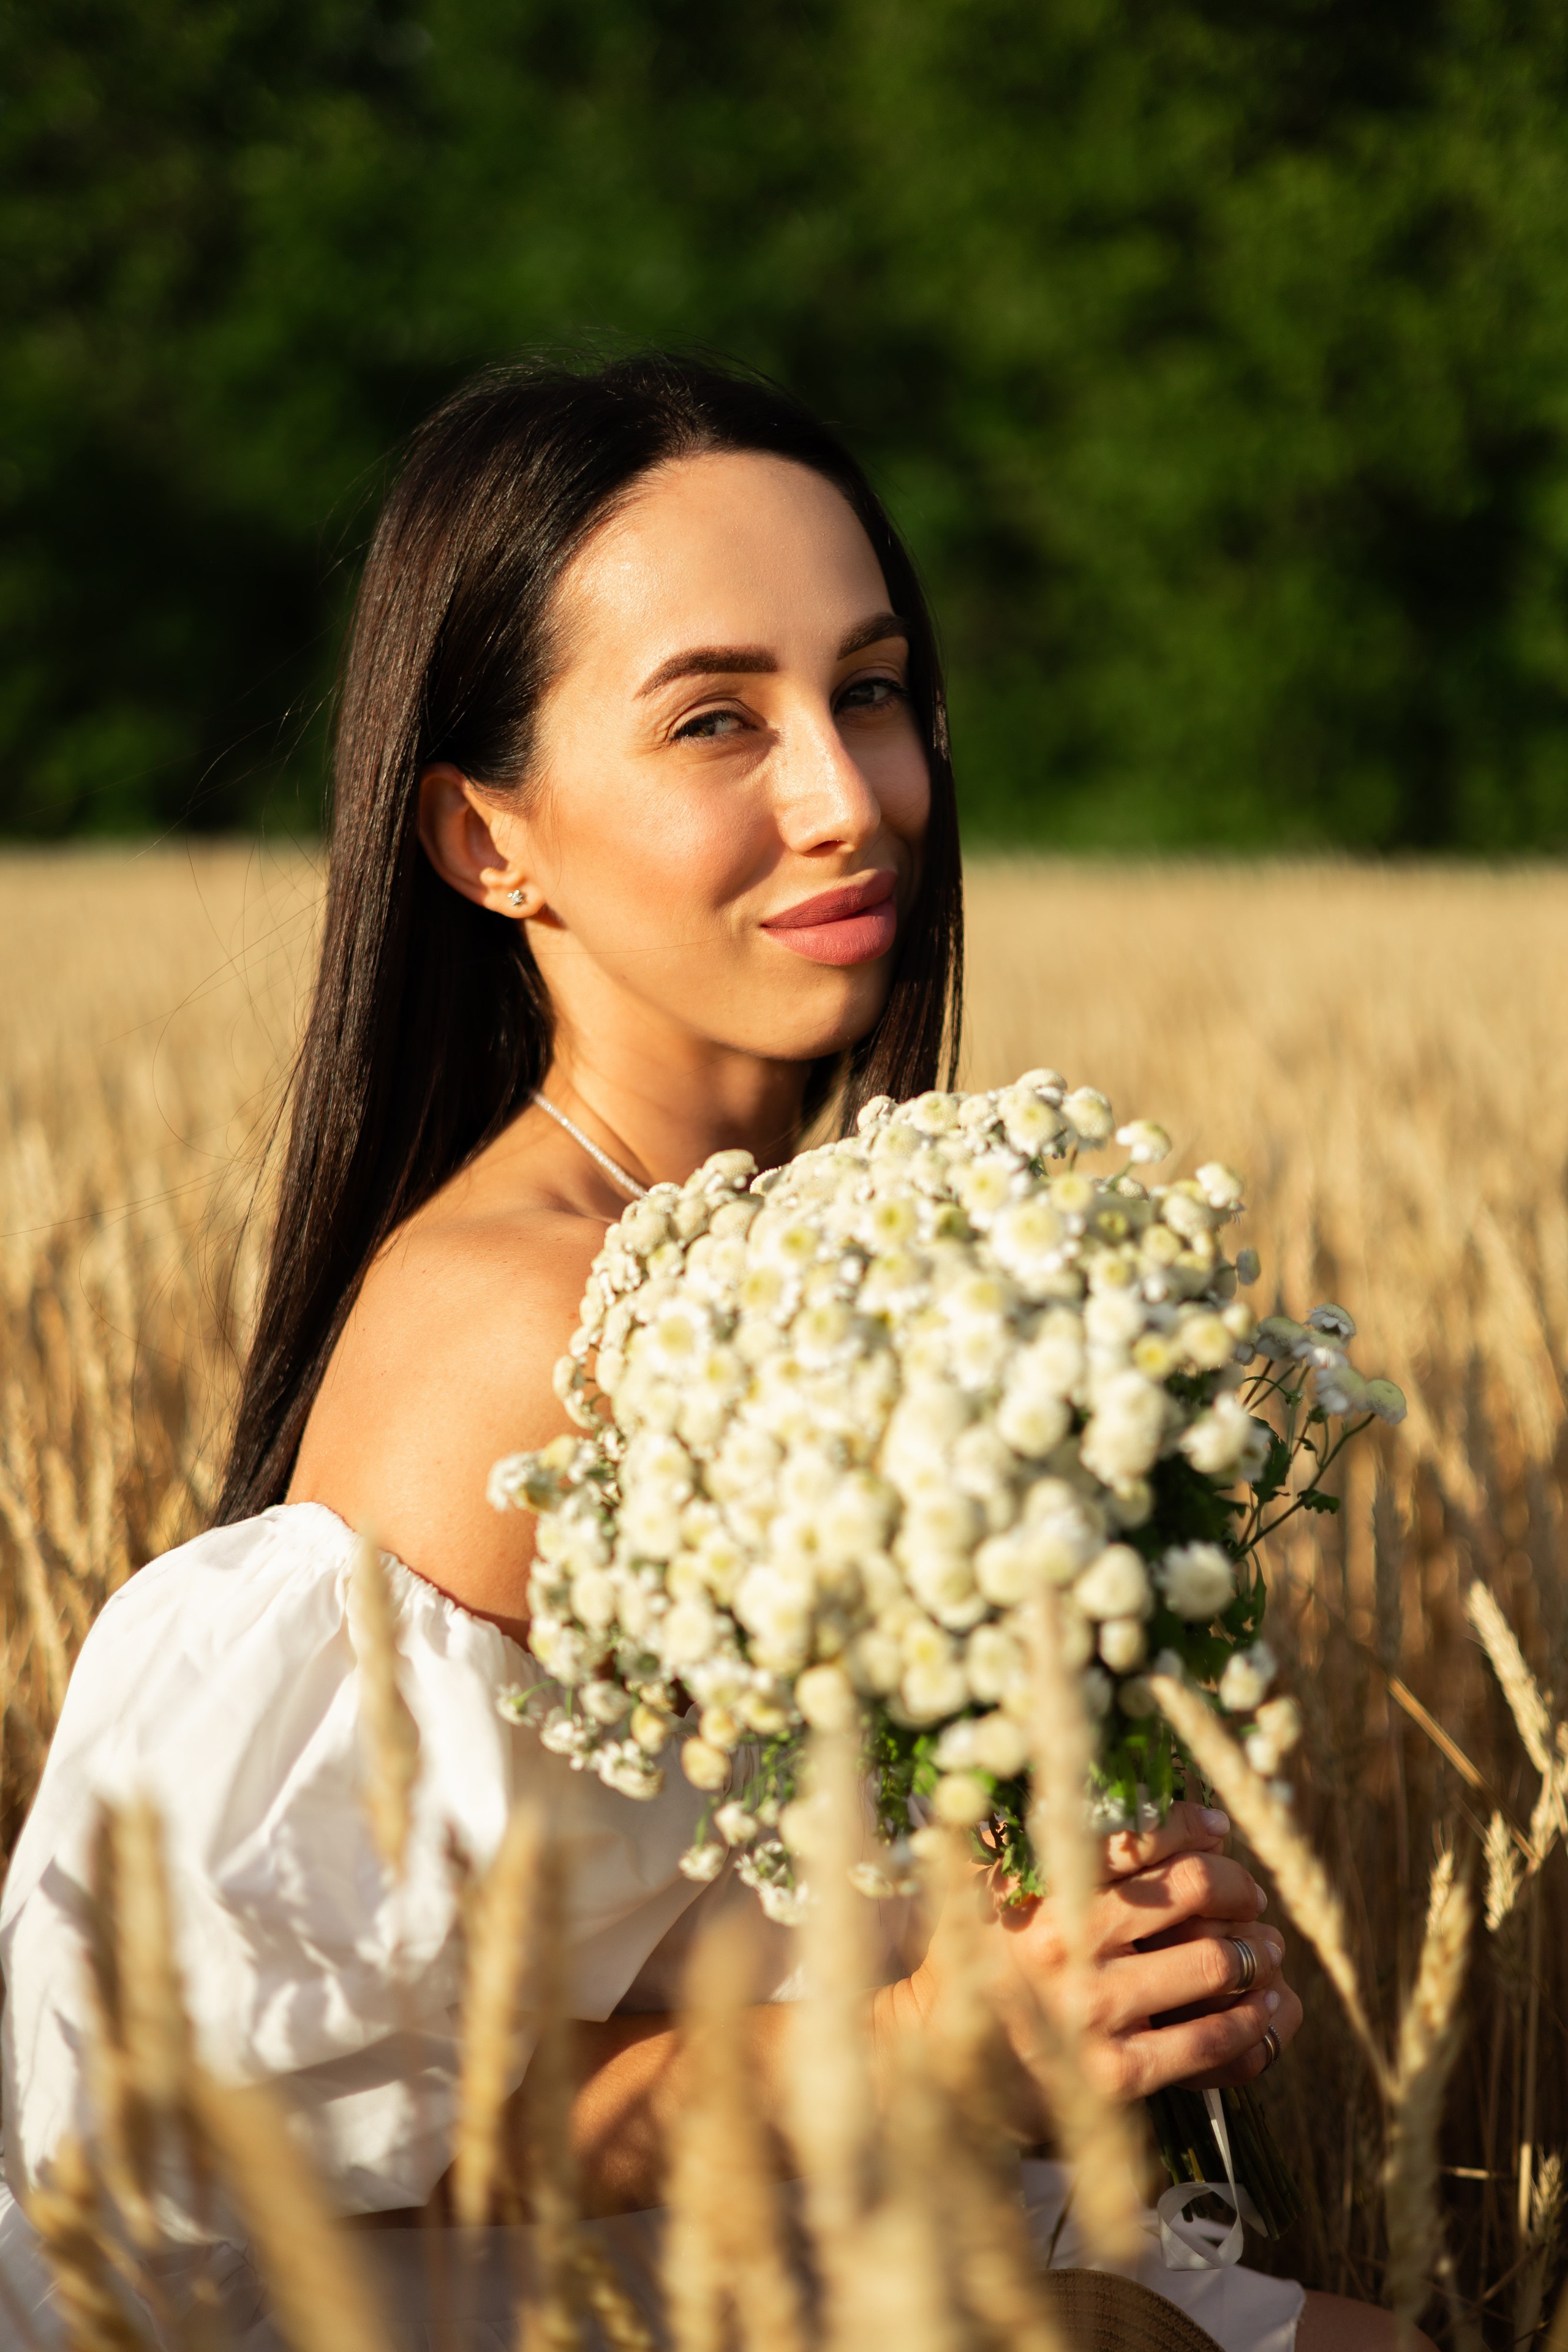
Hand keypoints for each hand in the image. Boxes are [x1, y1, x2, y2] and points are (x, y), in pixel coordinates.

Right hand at [907, 1800, 1300, 2111]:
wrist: (936, 2053)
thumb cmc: (973, 1954)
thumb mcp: (991, 1877)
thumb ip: (1037, 1834)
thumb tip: (1128, 1797)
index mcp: (1044, 1882)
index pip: (1146, 1834)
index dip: (1196, 1826)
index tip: (1217, 1831)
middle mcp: (1070, 1939)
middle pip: (1197, 1887)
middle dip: (1237, 1886)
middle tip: (1248, 1896)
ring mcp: (1094, 2009)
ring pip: (1215, 1960)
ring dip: (1254, 1950)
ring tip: (1261, 1948)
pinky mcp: (1114, 2073)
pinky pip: (1208, 2039)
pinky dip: (1248, 2019)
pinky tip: (1260, 2006)